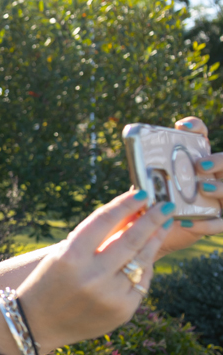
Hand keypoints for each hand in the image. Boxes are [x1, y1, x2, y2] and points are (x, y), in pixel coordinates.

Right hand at [16, 189, 171, 351]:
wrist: (37, 323)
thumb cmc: (49, 282)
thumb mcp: (63, 255)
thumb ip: (96, 237)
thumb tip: (131, 213)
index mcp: (70, 257)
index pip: (104, 221)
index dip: (125, 204)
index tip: (142, 194)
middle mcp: (91, 276)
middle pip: (131, 239)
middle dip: (152, 219)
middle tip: (166, 205)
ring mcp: (109, 296)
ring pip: (142, 260)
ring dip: (155, 240)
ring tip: (163, 226)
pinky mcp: (122, 311)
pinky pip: (141, 282)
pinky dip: (144, 267)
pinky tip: (145, 256)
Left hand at [156, 117, 222, 258]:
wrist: (159, 228)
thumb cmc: (157, 200)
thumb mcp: (150, 184)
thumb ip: (148, 173)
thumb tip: (139, 163)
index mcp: (196, 162)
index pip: (200, 138)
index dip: (195, 128)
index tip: (182, 126)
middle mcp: (213, 176)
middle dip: (218, 161)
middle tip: (200, 164)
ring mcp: (218, 198)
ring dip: (219, 188)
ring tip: (202, 188)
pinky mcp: (216, 220)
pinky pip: (220, 222)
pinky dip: (207, 223)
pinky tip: (188, 222)